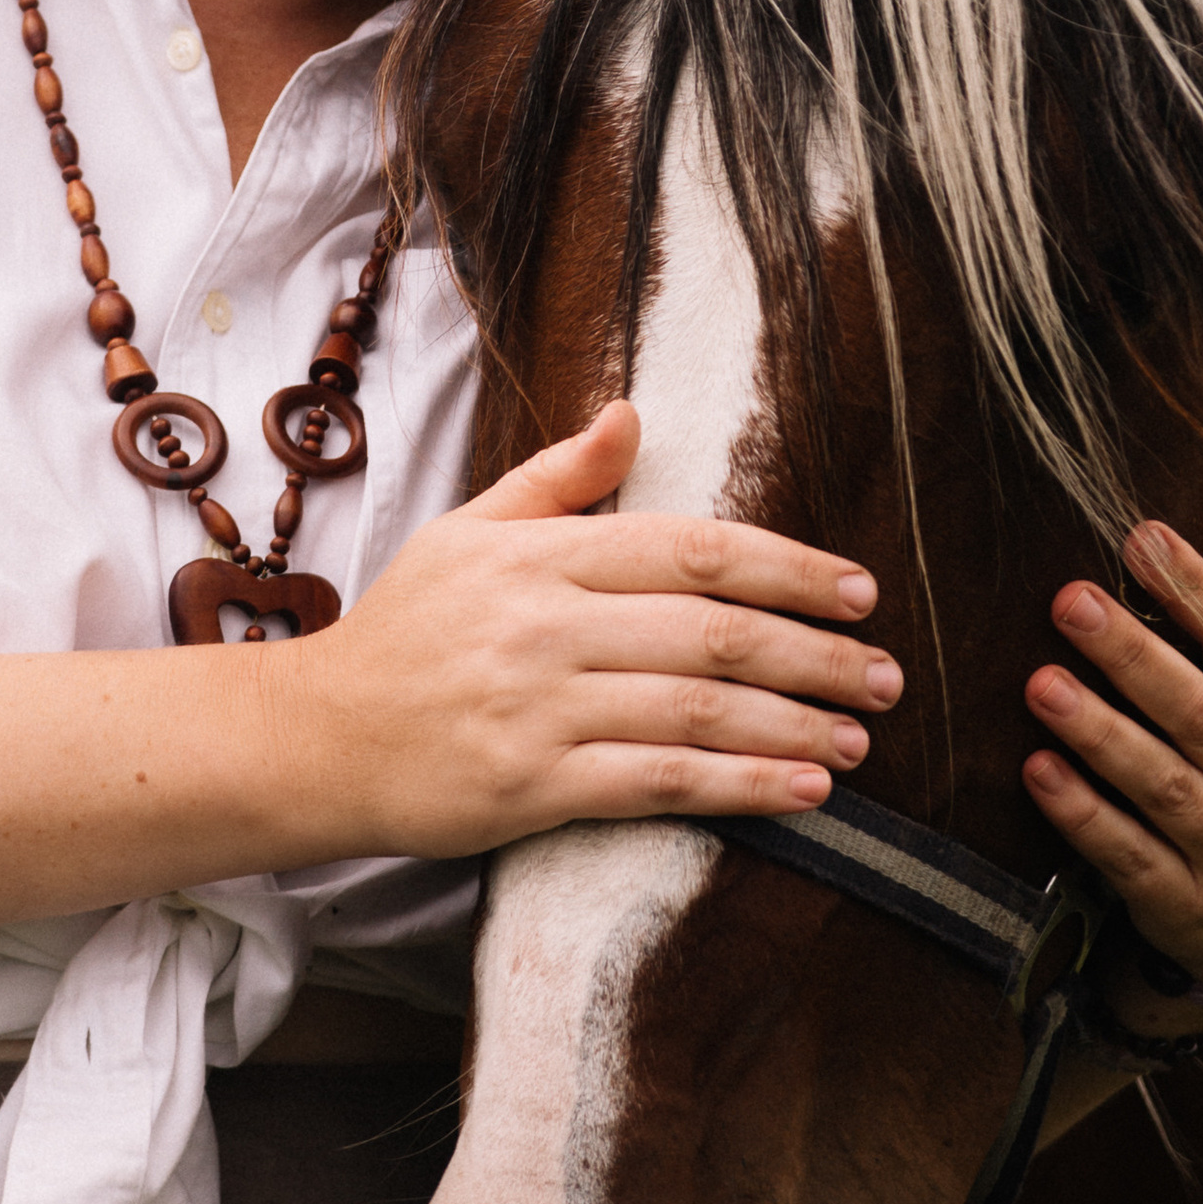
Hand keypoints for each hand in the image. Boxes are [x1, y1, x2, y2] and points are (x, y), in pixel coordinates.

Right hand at [289, 400, 903, 857]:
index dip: (786, 566)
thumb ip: (556, 478)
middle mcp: (544, 624)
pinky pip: (660, 783)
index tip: (859, 589)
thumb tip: (629, 413)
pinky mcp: (532, 786)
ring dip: (794, 723)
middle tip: (886, 672)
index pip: (689, 548)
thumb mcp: (469, 531)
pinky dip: (742, 785)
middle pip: (711, 629)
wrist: (316, 735)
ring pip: (697, 708)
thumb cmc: (404, 629)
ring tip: (859, 735)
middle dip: (815, 652)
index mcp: (538, 553)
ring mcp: (538, 707)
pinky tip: (802, 790)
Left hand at [1020, 522, 1202, 991]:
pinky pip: (1132, 858)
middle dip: (1135, 656)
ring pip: (1167, 788)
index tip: (1143, 538)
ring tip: (1040, 683)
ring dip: (1102, 733)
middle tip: (1069, 600)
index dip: (1202, 593)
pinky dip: (1084, 815)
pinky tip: (1037, 769)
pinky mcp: (1185, 904)